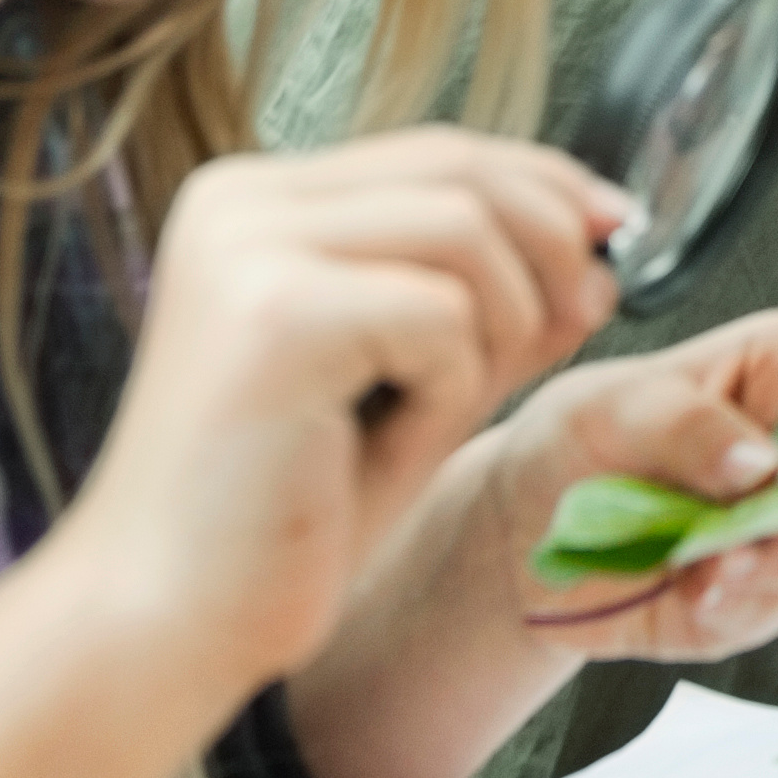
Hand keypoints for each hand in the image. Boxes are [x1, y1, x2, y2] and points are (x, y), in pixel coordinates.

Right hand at [46, 130, 624, 693]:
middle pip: (462, 172)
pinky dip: (448, 391)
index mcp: (254, 204)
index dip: (544, 185)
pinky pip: (440, 316)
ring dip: (497, 332)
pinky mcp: (275, 311)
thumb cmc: (277, 523)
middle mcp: (239, 202)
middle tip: (586, 319)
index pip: (438, 152)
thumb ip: (490, 306)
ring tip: (439, 415)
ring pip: (466, 233)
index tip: (613, 230)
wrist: (164, 625)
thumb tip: (600, 245)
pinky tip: (387, 447)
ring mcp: (248, 247)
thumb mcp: (410, 384)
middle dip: (553, 245)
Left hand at [481, 311, 777, 668]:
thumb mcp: (611, 406)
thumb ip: (686, 423)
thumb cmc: (569, 442)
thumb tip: (759, 461)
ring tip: (709, 562)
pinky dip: (736, 606)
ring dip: (774, 565)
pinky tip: (694, 591)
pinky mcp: (758, 592)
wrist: (519, 534)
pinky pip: (774, 609)